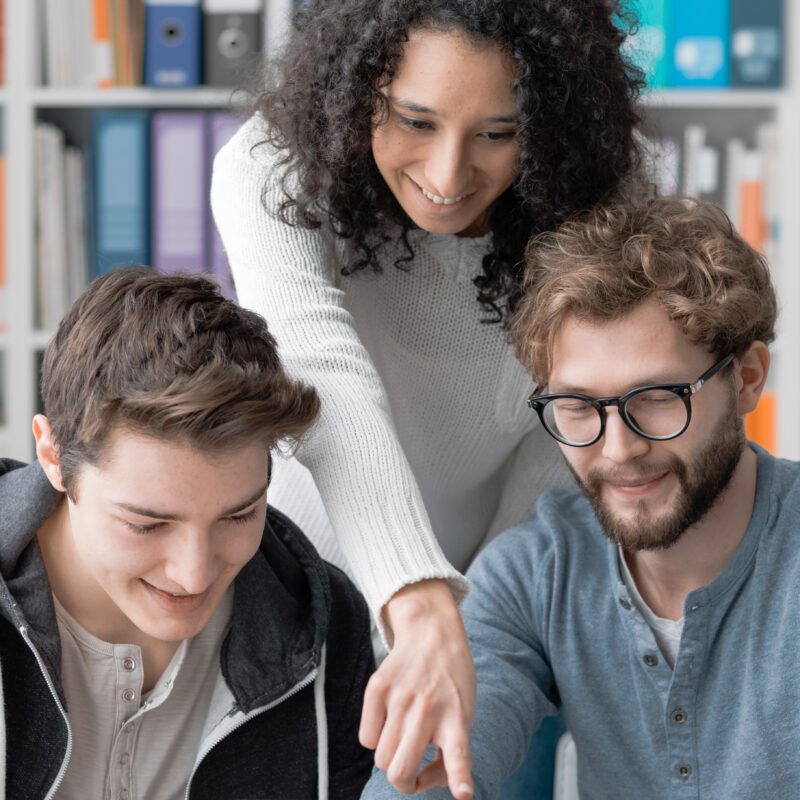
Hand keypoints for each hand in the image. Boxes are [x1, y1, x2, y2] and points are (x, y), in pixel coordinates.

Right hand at [359, 579, 475, 797]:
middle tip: (412, 776)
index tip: (464, 794)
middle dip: (405, 783)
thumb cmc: (451, 682)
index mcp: (456, 717)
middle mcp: (428, 709)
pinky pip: (365, 738)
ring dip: (390, 759)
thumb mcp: (464, 713)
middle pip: (400, 771)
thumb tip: (422, 781)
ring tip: (402, 741)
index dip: (458, 777)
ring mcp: (400, 697)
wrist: (432, 632)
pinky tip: (389, 721)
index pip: (458, 753)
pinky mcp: (377, 688)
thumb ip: (449, 751)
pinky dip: (375, 739)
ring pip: (381, 758)